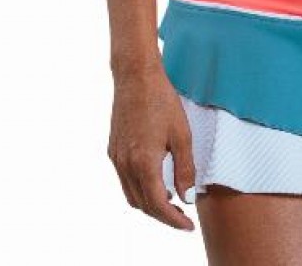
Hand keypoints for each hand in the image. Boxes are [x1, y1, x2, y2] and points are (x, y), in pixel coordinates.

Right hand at [107, 61, 197, 232]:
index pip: (158, 205)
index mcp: (143, 163)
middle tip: (182, 216)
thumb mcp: (181, 135)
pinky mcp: (113, 149)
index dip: (173, 220)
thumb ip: (185, 169)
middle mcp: (125, 165)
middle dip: (162, 215)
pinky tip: (155, 181)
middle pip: (143, 205)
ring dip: (149, 203)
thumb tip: (187, 197)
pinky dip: (139, 189)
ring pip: (131, 195)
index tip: (187, 226)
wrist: (135, 76)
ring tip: (171, 202)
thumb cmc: (161, 100)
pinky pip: (124, 180)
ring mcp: (116, 158)